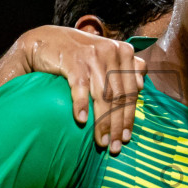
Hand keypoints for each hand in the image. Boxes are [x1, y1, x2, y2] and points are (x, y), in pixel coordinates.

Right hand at [14, 25, 145, 154]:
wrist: (46, 40)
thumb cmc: (79, 53)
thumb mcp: (106, 55)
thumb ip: (125, 67)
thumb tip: (142, 85)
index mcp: (124, 52)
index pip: (132, 91)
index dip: (130, 116)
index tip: (126, 137)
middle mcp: (111, 52)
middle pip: (119, 96)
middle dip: (117, 125)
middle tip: (115, 147)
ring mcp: (93, 56)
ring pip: (103, 95)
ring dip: (102, 122)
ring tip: (101, 141)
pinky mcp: (73, 60)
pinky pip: (80, 87)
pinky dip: (81, 104)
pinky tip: (82, 120)